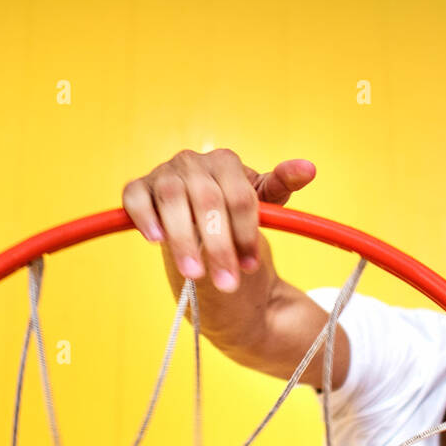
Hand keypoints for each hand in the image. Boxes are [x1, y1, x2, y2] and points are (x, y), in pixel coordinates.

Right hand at [122, 149, 315, 291]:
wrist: (199, 228)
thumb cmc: (232, 216)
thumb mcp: (262, 204)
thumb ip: (281, 186)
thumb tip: (309, 169)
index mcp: (226, 162)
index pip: (239, 197)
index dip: (246, 235)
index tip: (250, 267)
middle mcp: (193, 161)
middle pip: (208, 201)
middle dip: (219, 247)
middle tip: (227, 283)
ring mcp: (164, 173)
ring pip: (173, 200)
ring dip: (184, 240)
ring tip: (194, 273)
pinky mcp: (140, 189)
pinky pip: (136, 197)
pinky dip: (144, 216)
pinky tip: (156, 240)